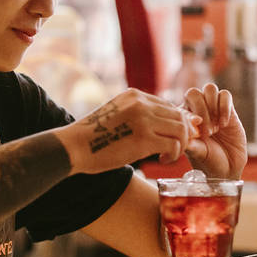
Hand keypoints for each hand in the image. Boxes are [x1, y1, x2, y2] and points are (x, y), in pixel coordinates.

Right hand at [63, 88, 200, 174]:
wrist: (74, 146)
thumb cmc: (91, 136)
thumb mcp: (115, 115)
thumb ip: (136, 116)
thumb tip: (158, 127)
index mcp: (134, 95)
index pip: (168, 105)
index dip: (175, 123)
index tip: (170, 138)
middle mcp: (141, 103)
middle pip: (179, 115)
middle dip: (183, 134)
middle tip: (173, 149)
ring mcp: (143, 119)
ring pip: (181, 129)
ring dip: (180, 145)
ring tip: (167, 156)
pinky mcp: (144, 139)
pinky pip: (174, 144)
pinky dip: (174, 155)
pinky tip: (162, 161)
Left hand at [181, 83, 247, 178]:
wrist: (227, 167)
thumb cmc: (207, 160)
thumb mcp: (196, 152)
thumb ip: (189, 142)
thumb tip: (181, 135)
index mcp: (183, 118)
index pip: (180, 105)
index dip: (189, 118)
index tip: (198, 136)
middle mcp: (196, 110)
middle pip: (193, 93)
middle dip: (202, 111)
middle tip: (208, 132)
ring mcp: (212, 108)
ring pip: (209, 89)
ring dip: (213, 107)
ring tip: (216, 128)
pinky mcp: (228, 109)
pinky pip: (225, 95)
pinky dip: (225, 107)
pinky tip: (224, 124)